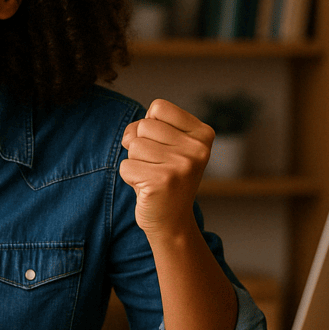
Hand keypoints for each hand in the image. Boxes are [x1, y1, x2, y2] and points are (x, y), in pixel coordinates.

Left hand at [119, 99, 214, 238]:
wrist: (172, 222)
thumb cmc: (163, 177)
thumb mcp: (164, 146)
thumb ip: (147, 127)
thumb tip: (129, 135)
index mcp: (203, 134)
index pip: (159, 107)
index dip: (149, 126)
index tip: (161, 147)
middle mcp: (197, 148)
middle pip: (144, 126)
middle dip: (140, 146)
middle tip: (156, 166)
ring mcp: (182, 165)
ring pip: (134, 146)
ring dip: (135, 163)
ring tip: (152, 177)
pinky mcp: (163, 181)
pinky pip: (126, 166)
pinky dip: (129, 178)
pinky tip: (147, 189)